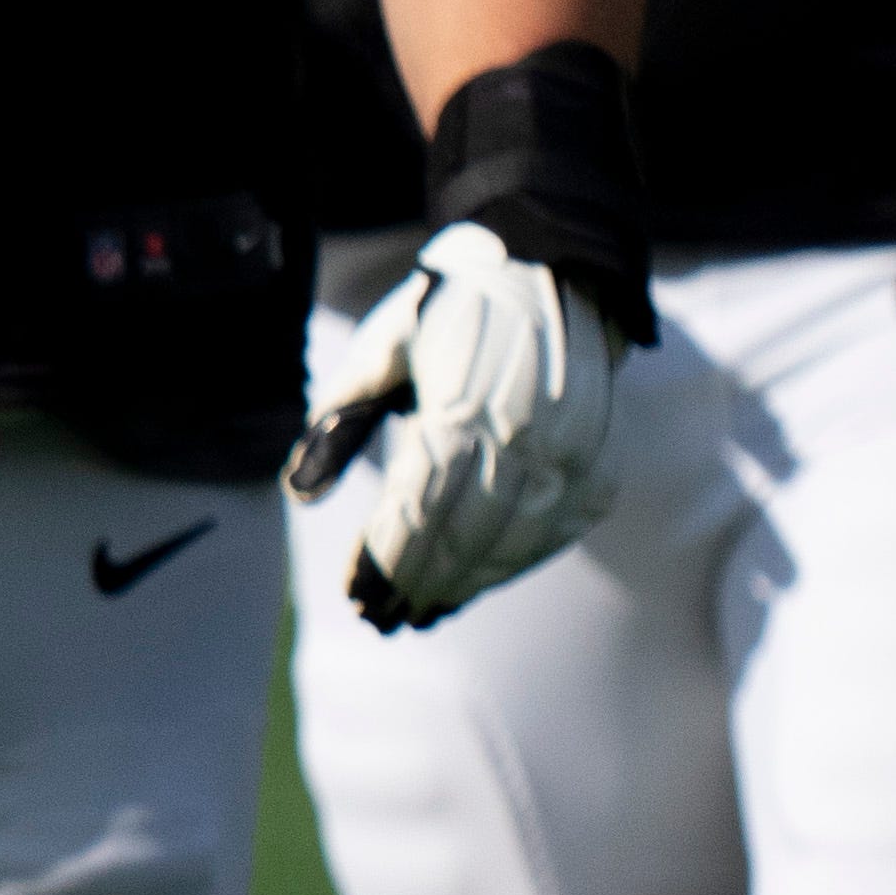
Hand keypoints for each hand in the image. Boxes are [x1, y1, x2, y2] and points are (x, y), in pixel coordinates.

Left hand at [291, 220, 625, 628]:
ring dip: (465, 584)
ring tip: (422, 612)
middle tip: (383, 619)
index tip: (356, 597)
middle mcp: (525, 437)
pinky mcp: (596, 460)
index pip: (417, 509)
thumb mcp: (378, 354)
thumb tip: (298, 495)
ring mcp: (570, 453)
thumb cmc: (444, 314)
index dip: (385, 561)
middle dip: (419, 584)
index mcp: (463, 409)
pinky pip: (555, 531)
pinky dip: (513, 563)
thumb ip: (337, 423)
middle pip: (464, 535)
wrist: (550, 274)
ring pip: (513, 541)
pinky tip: (476, 582)